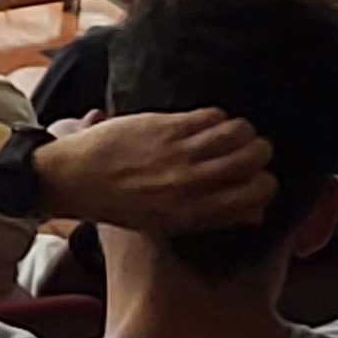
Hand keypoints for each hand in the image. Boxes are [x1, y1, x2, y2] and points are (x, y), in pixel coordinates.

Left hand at [31, 109, 280, 233]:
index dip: (265, 184)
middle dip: (259, 153)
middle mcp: (193, 183)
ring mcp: (179, 152)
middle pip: (255, 159)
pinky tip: (208, 121)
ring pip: (239, 133)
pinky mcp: (164, 126)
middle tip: (249, 150)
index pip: (257, 195)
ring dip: (243, 131)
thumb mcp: (170, 222)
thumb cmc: (120, 204)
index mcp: (195, 211)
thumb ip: (215, 217)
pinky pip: (211, 115)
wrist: (72, 179)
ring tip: (232, 133)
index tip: (257, 178)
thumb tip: (256, 212)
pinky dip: (217, 117)